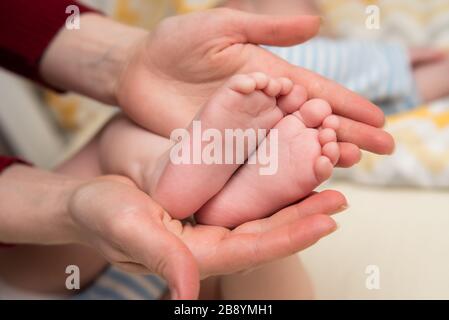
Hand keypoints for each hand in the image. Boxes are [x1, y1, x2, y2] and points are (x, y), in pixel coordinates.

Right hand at [68, 175, 346, 299]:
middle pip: (267, 233)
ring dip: (294, 203)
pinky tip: (287, 174)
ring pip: (261, 218)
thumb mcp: (128, 229)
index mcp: (197, 253)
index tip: (327, 220)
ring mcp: (209, 228)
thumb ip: (160, 258)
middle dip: (305, 218)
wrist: (90, 202)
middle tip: (339, 198)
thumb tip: (187, 294)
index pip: (254, 248)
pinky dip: (270, 189)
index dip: (291, 236)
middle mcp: (210, 244)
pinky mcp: (206, 211)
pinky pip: (245, 202)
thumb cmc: (103, 214)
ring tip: (326, 185)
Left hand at [116, 8, 394, 166]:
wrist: (136, 72)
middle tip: (382, 148)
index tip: (378, 117)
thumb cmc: (174, 44)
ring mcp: (244, 131)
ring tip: (351, 162)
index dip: (347, 103)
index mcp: (267, 77)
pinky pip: (257, 164)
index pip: (316, 92)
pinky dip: (281, 172)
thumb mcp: (220, 27)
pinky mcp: (222, 149)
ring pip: (290, 146)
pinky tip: (303, 179)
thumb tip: (316, 23)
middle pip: (311, 122)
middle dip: (347, 132)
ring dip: (321, 153)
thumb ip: (265, 26)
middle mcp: (262, 108)